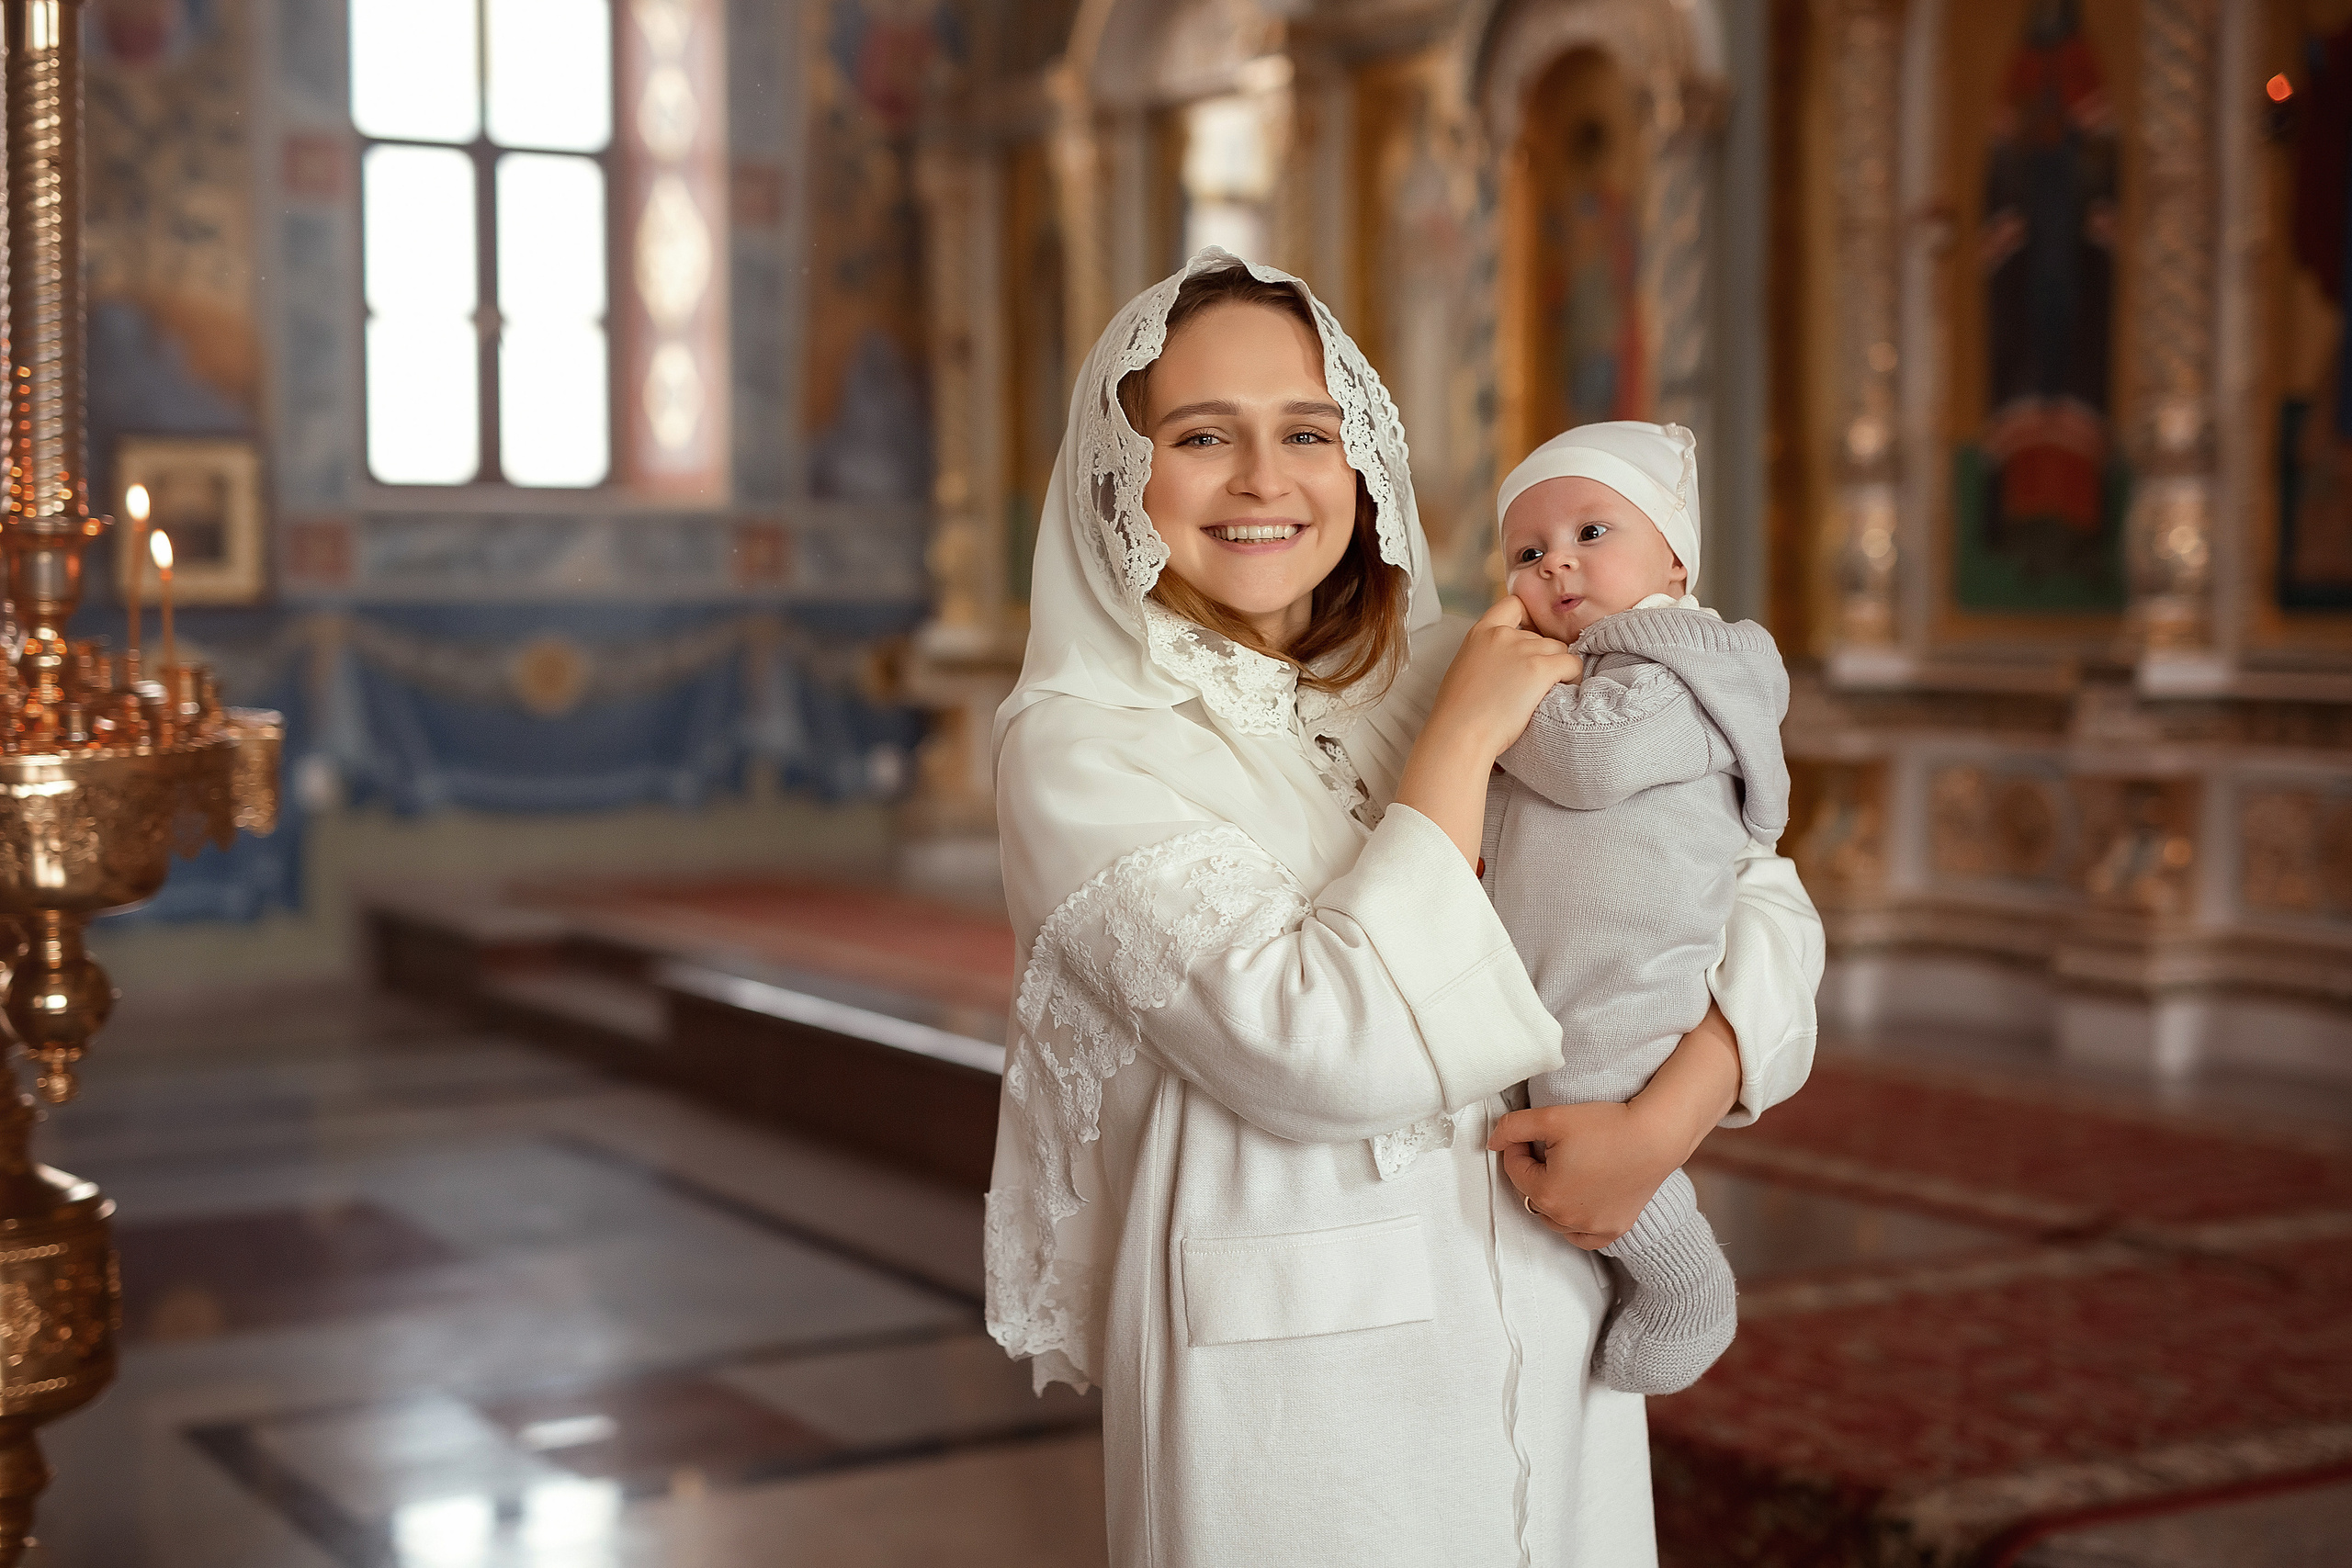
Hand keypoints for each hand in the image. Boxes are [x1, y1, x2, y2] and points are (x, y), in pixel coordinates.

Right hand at [1423, 597, 1581, 761]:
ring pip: (1560, 650)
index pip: (1514, 604)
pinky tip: (1559, 693)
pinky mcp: (1540, 669)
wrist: (1460, 733)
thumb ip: (1486, 655)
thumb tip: (1506, 665)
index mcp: (1480, 633)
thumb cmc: (1458, 713)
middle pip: (1541, 635)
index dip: (1529, 619)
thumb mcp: (1465, 669)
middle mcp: (1503, 635)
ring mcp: (1523, 650)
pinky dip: (1572, 677)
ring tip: (1544, 692)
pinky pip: (1572, 664)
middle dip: (1543, 656)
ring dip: (1558, 668)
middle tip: (1534, 684)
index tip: (1532, 637)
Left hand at [1487, 1003, 1741, 1249]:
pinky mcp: (1613, 1230)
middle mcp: (1565, 1219)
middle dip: (1534, 1171)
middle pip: (1532, 1194)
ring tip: (1566, 1169)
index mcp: (1546, 1193)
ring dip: (1552, 1197)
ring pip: (1554, 1218)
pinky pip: (1582, 1237)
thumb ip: (1513, 1128)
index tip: (1534, 1131)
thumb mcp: (1551, 1117)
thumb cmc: (1607, 1125)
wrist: (1655, 1136)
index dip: (1518, 1146)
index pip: (1515, 1169)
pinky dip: (1575, 1223)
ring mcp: (1591, 1228)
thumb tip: (1492, 1142)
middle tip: (1552, 1146)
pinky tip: (1578, 1203)